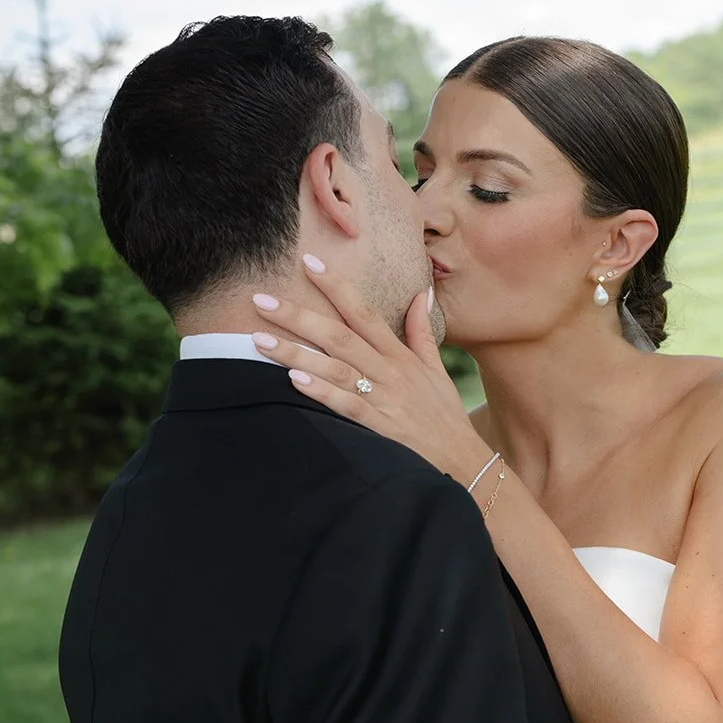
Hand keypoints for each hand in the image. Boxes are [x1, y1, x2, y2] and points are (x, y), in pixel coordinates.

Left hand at [249, 256, 490, 484]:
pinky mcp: (380, 428)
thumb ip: (422, 331)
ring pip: (335, 369)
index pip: (364, 312)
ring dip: (295, 352)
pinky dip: (321, 392)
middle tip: (260, 299)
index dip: (336, 286)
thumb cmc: (444, 415)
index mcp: (400, 356)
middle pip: (339, 335)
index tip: (308, 262)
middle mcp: (390, 372)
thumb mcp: (436, 369)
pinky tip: (294, 379)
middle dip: (298, 315)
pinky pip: (347, 405)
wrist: (464, 460)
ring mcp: (384, 399)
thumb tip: (421, 292)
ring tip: (258, 339)